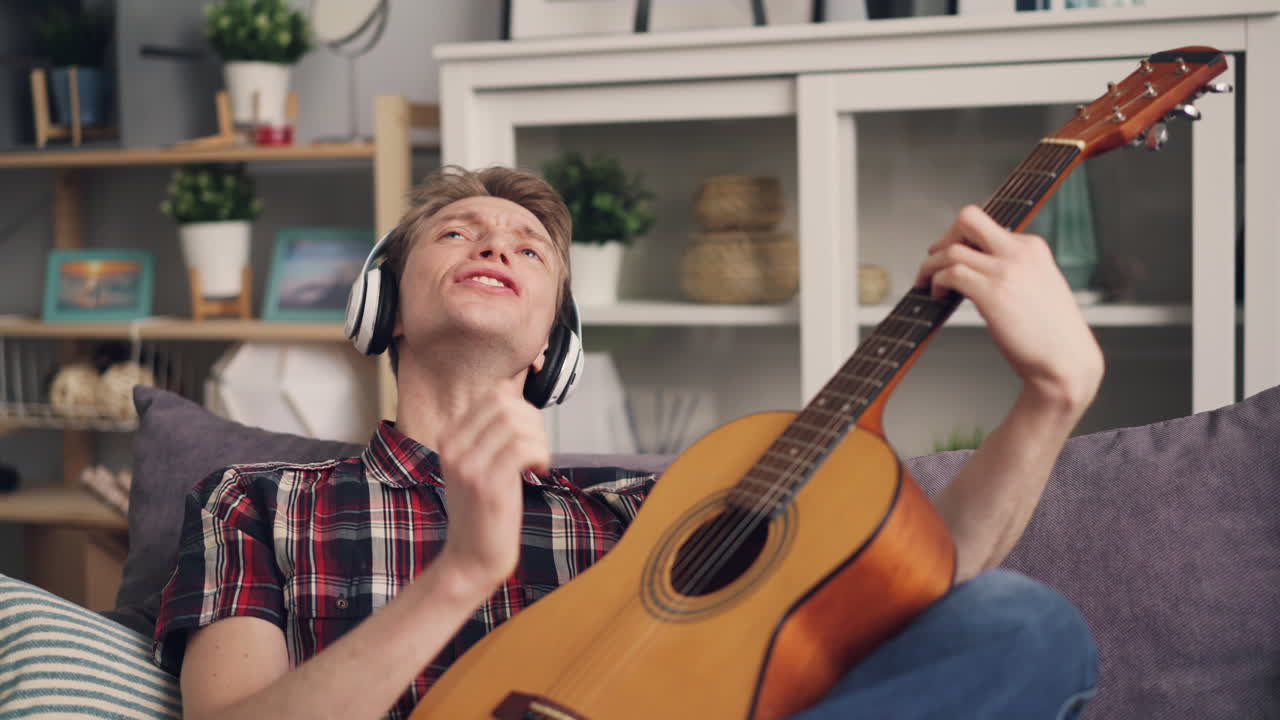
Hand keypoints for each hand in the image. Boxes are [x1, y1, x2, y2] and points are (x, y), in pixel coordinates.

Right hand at [434, 377, 549, 596]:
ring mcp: (468, 466)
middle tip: (537, 447)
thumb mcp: (478, 462)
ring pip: (517, 424)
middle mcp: (453, 447)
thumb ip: (490, 428)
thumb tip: (507, 387)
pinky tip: (538, 471)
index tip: (528, 436)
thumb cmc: (483, 509)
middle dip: (534, 421)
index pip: (495, 396)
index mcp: (449, 437)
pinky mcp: (487, 485)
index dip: (524, 409)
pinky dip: (541, 455)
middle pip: (506, 404)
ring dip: (539, 440)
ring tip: (537, 460)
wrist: (471, 558)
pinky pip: (524, 449)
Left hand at [914, 205, 1103, 408]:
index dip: (962, 240)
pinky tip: (937, 298)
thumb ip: (1011, 270)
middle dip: (944, 236)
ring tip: (926, 284)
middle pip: (968, 218)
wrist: (1066, 362)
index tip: (950, 256)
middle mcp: (1020, 252)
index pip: (987, 225)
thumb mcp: (1036, 286)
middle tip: (935, 259)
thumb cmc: (1050, 334)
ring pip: (951, 250)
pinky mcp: (992, 292)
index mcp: (1032, 248)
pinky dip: (935, 283)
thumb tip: (973, 268)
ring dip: (929, 266)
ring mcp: (1006, 270)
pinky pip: (950, 274)